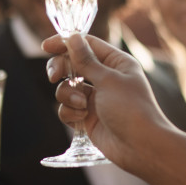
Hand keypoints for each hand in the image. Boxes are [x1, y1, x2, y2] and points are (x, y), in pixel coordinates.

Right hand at [42, 33, 172, 170]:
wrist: (140, 147)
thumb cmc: (131, 109)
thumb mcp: (107, 80)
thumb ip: (85, 60)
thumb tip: (72, 37)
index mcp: (115, 62)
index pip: (85, 44)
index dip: (65, 43)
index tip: (46, 47)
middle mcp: (104, 78)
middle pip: (71, 64)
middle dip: (61, 70)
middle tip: (54, 76)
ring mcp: (95, 98)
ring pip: (66, 88)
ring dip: (69, 95)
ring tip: (82, 106)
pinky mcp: (87, 117)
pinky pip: (67, 108)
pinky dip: (71, 112)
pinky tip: (82, 118)